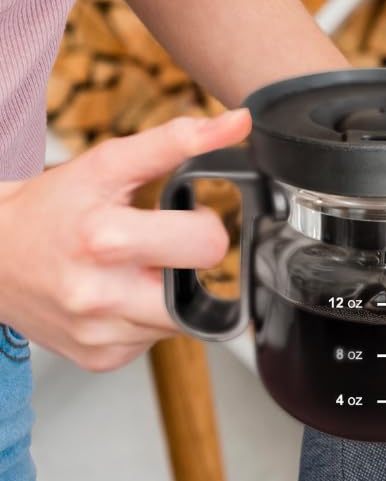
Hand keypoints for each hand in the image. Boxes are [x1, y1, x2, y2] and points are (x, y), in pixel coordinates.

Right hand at [0, 109, 250, 371]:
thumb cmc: (50, 208)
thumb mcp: (109, 164)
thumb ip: (177, 141)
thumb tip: (238, 123)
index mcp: (104, 240)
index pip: (207, 244)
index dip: (204, 224)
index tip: (183, 215)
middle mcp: (99, 295)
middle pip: (201, 288)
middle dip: (191, 262)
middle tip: (161, 244)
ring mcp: (100, 333)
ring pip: (183, 319)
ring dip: (171, 293)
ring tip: (137, 268)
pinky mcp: (101, 357)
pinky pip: (154, 339)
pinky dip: (147, 317)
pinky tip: (121, 295)